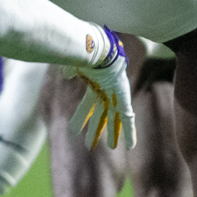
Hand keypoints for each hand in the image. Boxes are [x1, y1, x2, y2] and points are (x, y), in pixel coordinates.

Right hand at [70, 27, 136, 149]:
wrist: (101, 49)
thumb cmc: (87, 54)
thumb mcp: (74, 63)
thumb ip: (70, 69)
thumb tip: (66, 75)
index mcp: (94, 86)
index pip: (86, 107)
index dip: (80, 119)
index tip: (73, 130)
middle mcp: (106, 92)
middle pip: (100, 115)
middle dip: (95, 129)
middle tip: (89, 144)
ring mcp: (116, 96)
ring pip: (114, 119)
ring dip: (113, 133)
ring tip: (111, 147)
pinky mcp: (124, 99)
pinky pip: (127, 119)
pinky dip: (129, 132)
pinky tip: (130, 145)